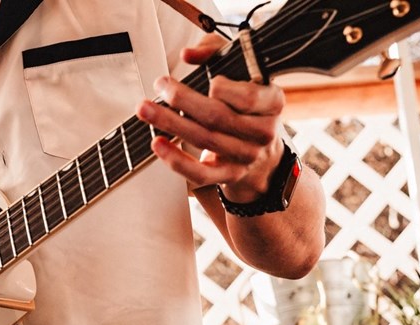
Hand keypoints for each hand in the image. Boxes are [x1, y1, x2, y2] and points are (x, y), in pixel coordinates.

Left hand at [136, 33, 285, 201]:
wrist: (262, 155)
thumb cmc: (247, 106)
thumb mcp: (242, 73)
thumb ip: (216, 53)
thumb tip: (189, 54)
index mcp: (272, 103)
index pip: (249, 97)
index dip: (224, 88)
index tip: (206, 79)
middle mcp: (262, 132)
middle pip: (218, 117)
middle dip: (184, 100)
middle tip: (161, 86)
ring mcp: (245, 157)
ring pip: (204, 140)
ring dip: (171, 124)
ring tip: (146, 110)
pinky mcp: (227, 176)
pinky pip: (199, 172)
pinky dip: (175, 160)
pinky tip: (158, 144)